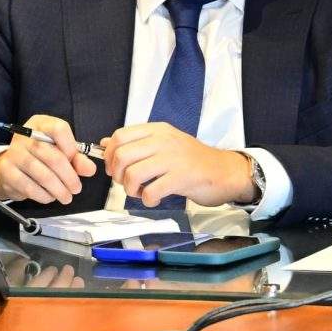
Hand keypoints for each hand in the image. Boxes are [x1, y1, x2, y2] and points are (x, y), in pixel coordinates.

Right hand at [0, 114, 96, 205]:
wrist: (9, 167)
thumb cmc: (39, 156)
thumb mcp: (59, 150)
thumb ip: (77, 158)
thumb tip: (89, 169)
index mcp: (41, 124)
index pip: (59, 130)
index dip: (71, 148)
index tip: (74, 161)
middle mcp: (25, 135)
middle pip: (54, 157)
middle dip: (69, 177)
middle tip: (76, 188)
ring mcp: (14, 153)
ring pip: (44, 175)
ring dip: (59, 190)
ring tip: (66, 196)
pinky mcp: (6, 171)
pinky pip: (30, 188)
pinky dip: (44, 196)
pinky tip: (50, 197)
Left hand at [100, 122, 256, 209]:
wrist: (226, 171)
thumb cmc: (194, 161)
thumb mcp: (165, 144)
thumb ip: (136, 143)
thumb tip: (106, 143)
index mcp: (158, 131)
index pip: (120, 136)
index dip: (110, 155)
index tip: (114, 167)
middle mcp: (164, 141)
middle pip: (122, 155)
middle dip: (117, 175)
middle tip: (126, 183)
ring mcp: (173, 159)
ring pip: (133, 173)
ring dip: (130, 189)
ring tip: (140, 192)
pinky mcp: (181, 178)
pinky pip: (151, 191)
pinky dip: (147, 200)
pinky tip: (154, 199)